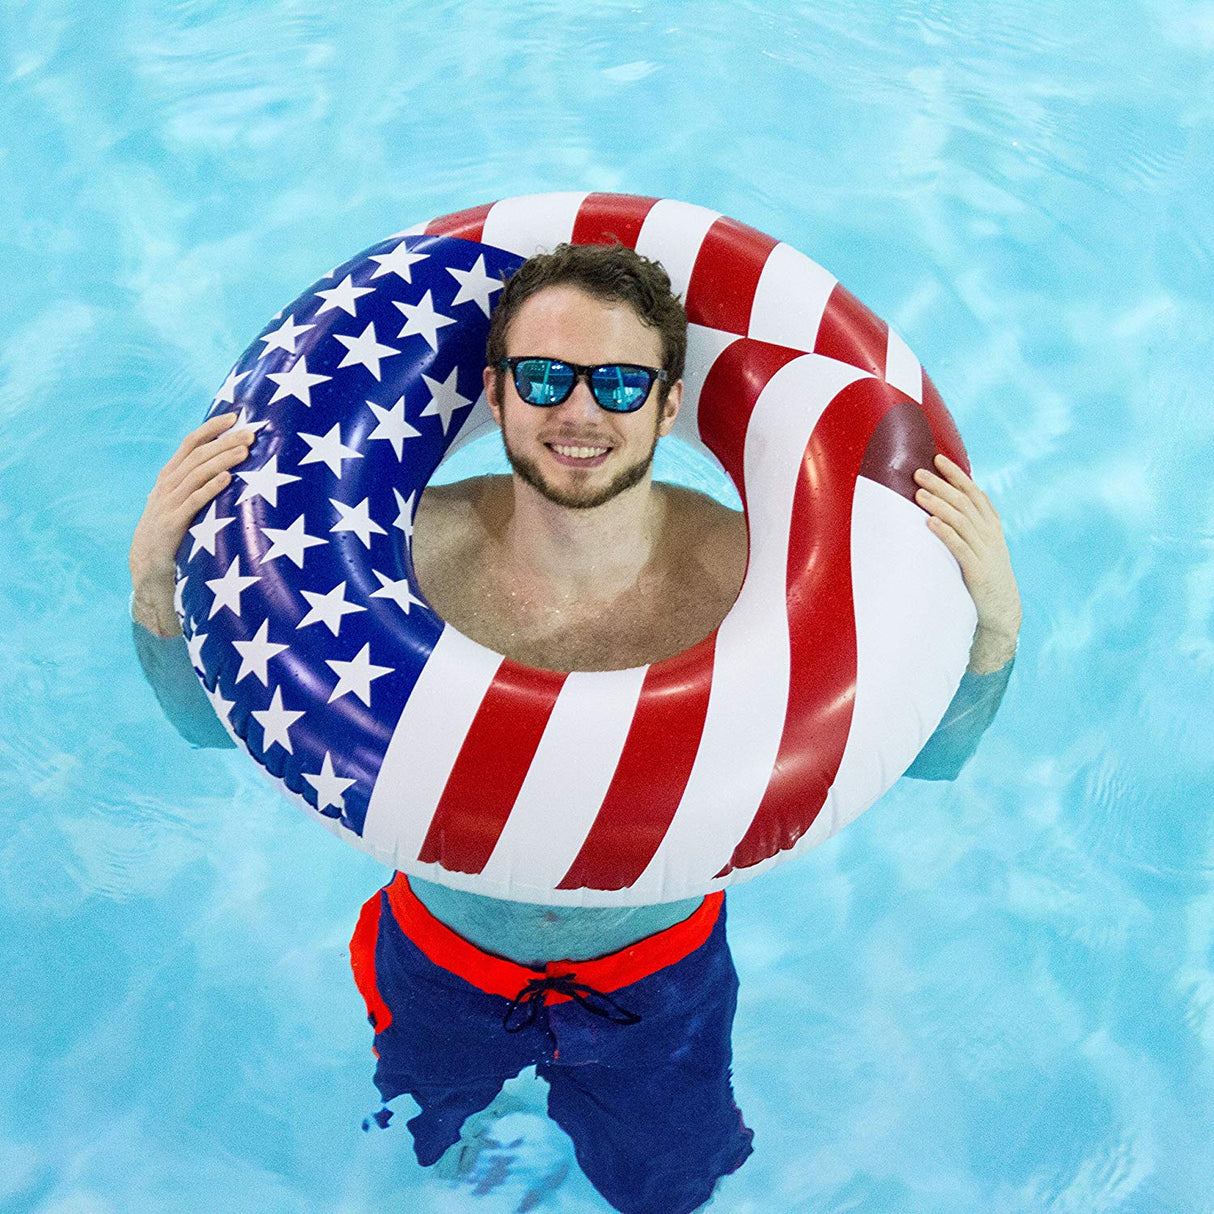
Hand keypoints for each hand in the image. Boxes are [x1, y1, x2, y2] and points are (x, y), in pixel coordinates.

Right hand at [129, 413, 253, 635]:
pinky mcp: (173, 524)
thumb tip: (227, 462)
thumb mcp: (179, 501)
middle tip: (250, 433)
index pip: (190, 443)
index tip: (235, 416)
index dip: (211, 428)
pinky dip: (211, 488)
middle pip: (197, 456)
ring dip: (222, 461)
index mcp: (169, 476)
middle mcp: (167, 485)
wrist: (147, 566)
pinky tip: (228, 479)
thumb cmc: (171, 531)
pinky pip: (194, 502)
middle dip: (224, 442)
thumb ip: (196, 481)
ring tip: (244, 451)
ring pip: (197, 475)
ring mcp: (168, 504)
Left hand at [913, 453, 1021, 672]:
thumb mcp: (981, 546)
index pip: (973, 492)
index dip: (956, 475)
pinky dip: (945, 533)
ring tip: (919, 493)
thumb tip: (943, 505)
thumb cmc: (985, 576)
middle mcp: (990, 534)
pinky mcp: (977, 571)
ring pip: (960, 521)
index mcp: (991, 525)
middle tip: (918, 472)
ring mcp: (985, 552)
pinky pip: (959, 548)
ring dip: (939, 505)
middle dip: (941, 485)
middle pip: (963, 502)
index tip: (938, 458)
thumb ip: (967, 526)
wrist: (1002, 610)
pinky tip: (930, 523)